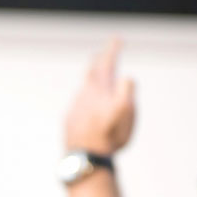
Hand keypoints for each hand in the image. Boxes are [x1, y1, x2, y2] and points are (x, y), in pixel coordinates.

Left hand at [65, 39, 135, 154]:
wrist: (85, 158)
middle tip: (104, 53)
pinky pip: (79, 104)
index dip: (112, 49)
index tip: (117, 39)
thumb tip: (124, 77)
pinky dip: (86, 101)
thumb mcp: (125, 110)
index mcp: (99, 89)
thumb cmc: (109, 135)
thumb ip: (126, 89)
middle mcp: (85, 94)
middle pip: (91, 72)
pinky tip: (88, 108)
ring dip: (92, 82)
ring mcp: (76, 107)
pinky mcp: (70, 120)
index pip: (106, 63)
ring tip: (98, 79)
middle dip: (100, 61)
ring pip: (84, 89)